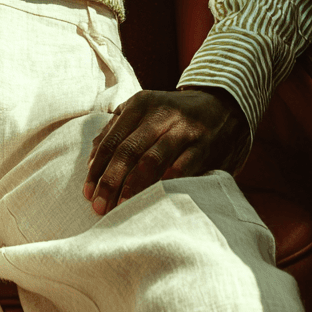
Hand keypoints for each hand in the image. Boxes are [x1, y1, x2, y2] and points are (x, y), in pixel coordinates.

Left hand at [83, 87, 248, 215]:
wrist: (225, 105)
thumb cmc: (175, 115)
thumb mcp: (146, 111)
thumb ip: (118, 129)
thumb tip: (91, 159)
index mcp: (141, 104)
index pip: (112, 140)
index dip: (97, 168)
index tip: (87, 193)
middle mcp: (160, 114)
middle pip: (128, 150)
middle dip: (110, 181)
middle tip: (99, 206)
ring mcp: (184, 130)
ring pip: (151, 160)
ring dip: (133, 187)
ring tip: (121, 208)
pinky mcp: (204, 146)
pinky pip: (182, 169)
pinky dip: (165, 184)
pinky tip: (153, 200)